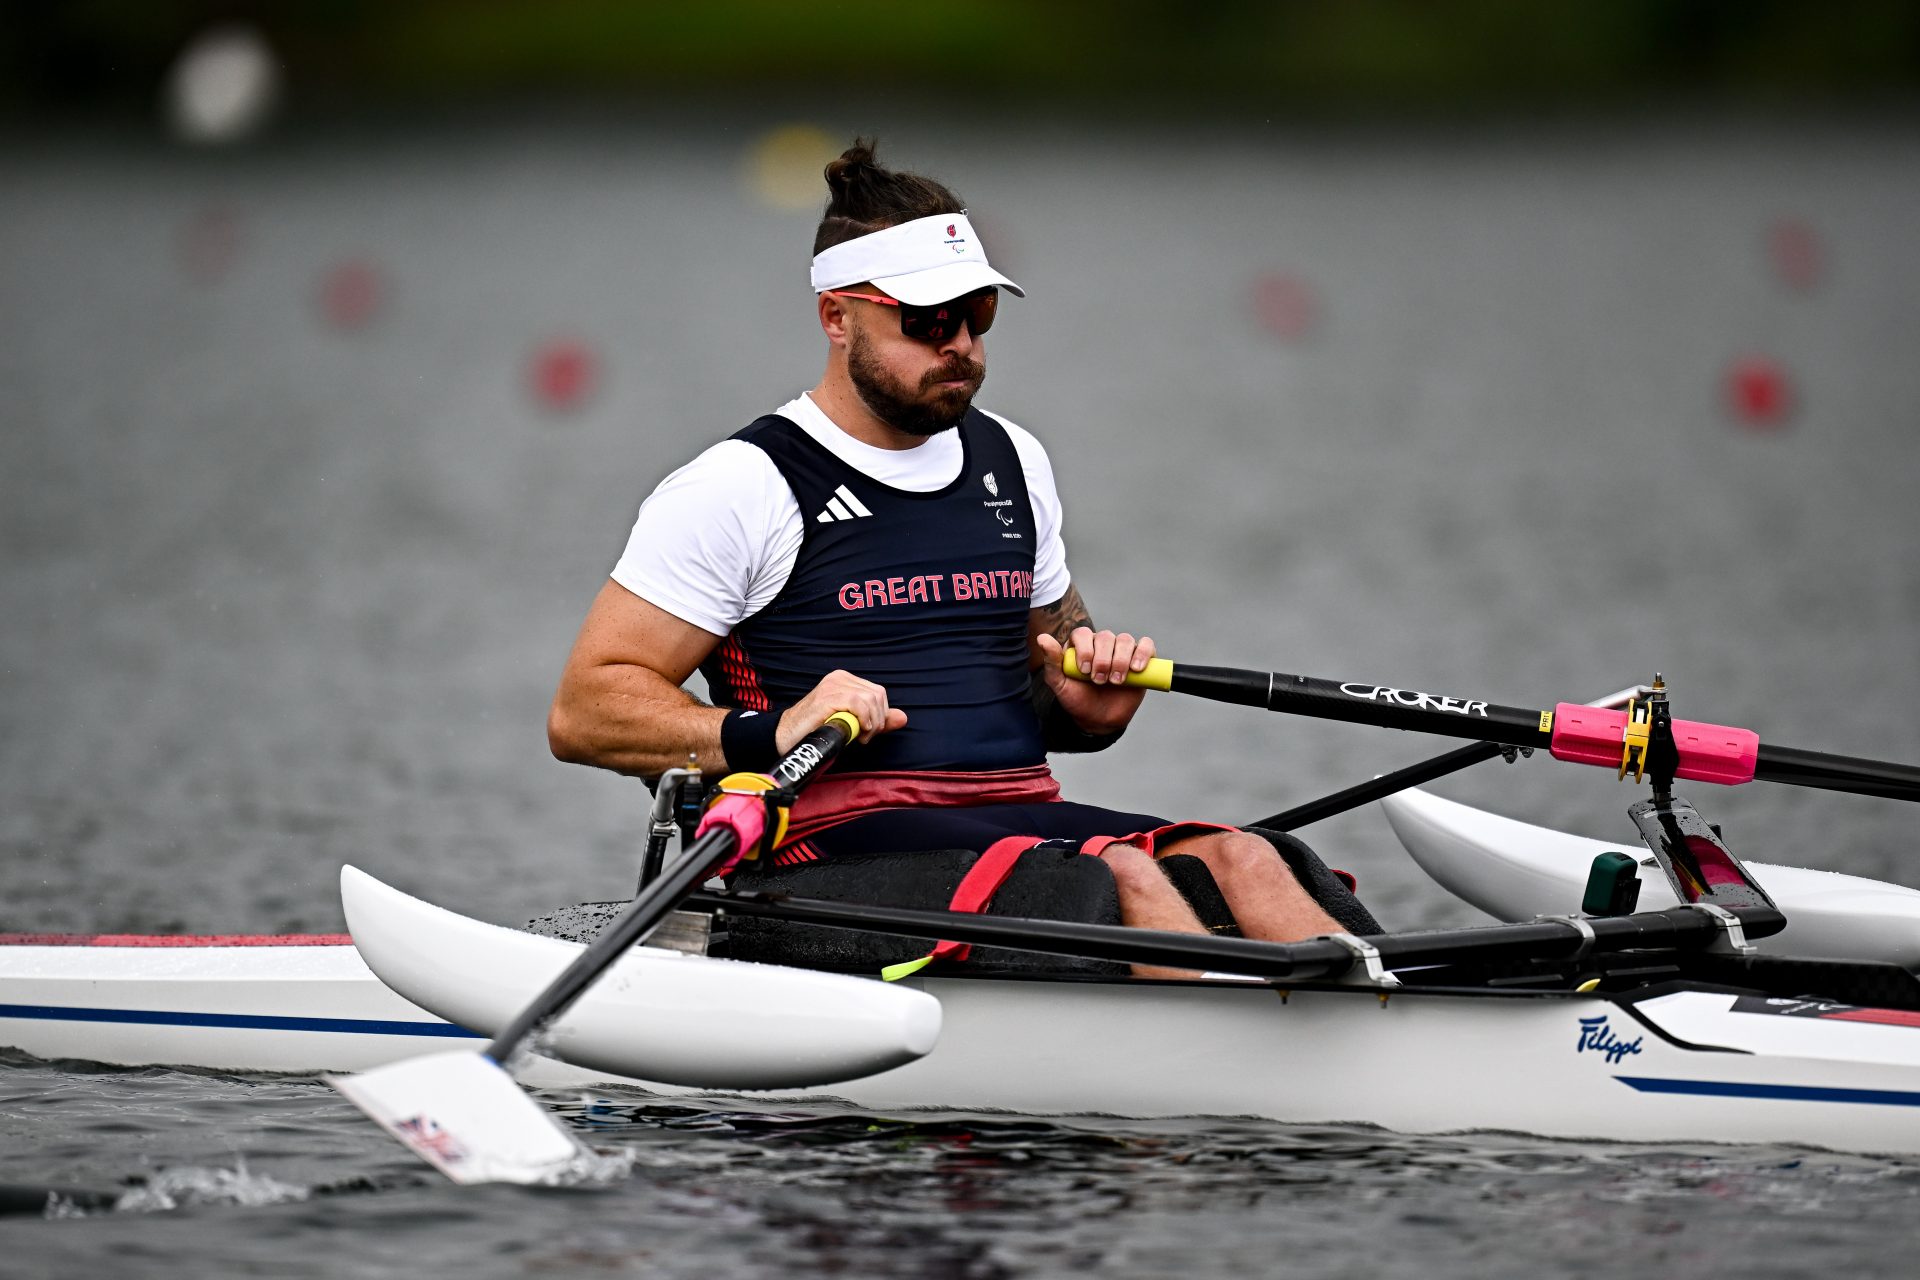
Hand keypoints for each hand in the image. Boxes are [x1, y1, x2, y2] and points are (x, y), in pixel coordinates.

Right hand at [778, 669, 907, 750]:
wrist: (787, 737)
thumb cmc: (817, 731)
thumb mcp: (852, 724)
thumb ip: (877, 721)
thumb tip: (903, 718)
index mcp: (845, 680)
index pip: (878, 693)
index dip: (880, 715)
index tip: (869, 731)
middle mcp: (839, 678)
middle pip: (878, 695)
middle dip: (878, 720)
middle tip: (864, 736)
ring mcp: (832, 685)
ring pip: (870, 699)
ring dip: (870, 723)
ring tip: (858, 736)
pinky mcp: (827, 696)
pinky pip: (857, 703)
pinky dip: (862, 720)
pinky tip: (855, 731)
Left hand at [1035, 627, 1154, 735]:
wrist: (1098, 720)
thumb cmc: (1077, 700)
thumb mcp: (1059, 685)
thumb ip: (1052, 662)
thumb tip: (1042, 638)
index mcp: (1081, 645)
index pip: (1083, 633)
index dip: (1085, 649)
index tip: (1085, 671)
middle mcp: (1101, 644)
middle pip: (1106, 636)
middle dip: (1103, 660)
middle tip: (1099, 681)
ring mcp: (1121, 650)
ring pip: (1125, 640)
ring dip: (1120, 660)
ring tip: (1116, 681)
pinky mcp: (1140, 659)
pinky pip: (1146, 645)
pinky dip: (1143, 653)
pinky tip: (1135, 669)